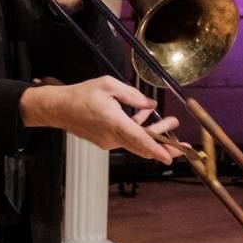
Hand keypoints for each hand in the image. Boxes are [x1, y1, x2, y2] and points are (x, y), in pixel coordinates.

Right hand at [20, 77, 180, 161]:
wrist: (59, 108)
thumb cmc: (81, 95)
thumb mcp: (109, 85)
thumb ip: (132, 95)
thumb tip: (150, 105)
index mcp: (114, 122)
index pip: (140, 140)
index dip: (157, 149)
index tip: (170, 157)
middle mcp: (112, 136)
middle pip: (143, 146)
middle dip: (165, 145)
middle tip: (183, 145)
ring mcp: (109, 141)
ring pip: (137, 141)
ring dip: (154, 134)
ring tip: (170, 123)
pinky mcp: (105, 141)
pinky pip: (127, 138)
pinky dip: (138, 130)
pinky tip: (145, 116)